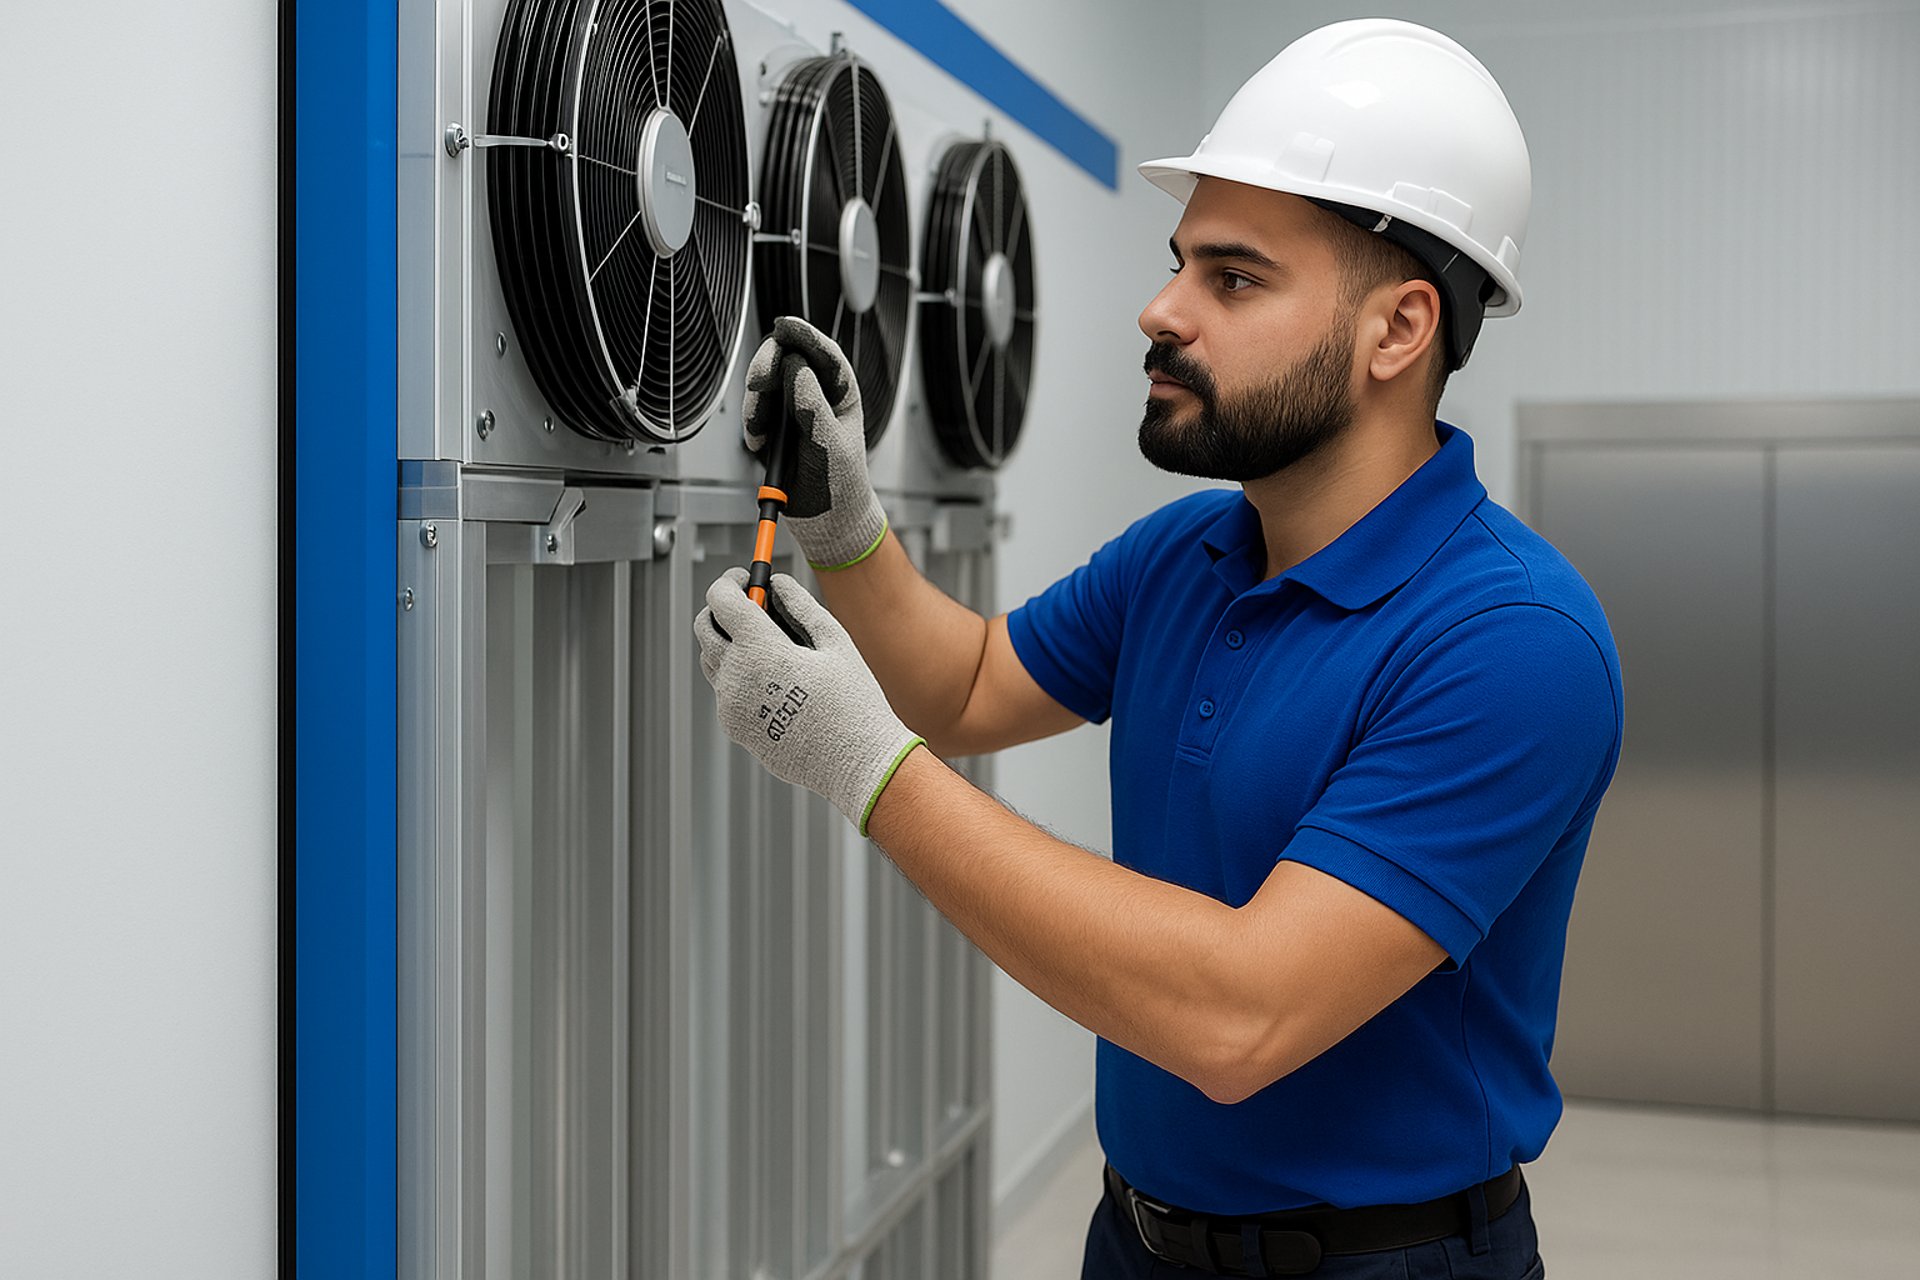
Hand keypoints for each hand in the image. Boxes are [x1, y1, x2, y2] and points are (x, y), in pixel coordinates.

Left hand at [694, 567, 923, 833]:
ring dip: (728, 641)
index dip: (731, 581)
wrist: (857, 762)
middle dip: (722, 607)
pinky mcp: (734, 727)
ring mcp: (731, 706)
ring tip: (767, 643)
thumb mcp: (834, 641)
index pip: (722, 599)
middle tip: (751, 604)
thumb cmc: (853, 701)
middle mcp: (736, 678)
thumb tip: (776, 583)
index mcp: (761, 651)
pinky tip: (774, 680)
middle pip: (704, 626)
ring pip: (711, 659)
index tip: (745, 578)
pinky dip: (739, 674)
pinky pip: (725, 690)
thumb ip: (800, 605)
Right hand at [742, 316, 888, 570]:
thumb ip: (813, 407)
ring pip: (766, 384)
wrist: (826, 522)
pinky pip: (755, 412)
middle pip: (787, 360)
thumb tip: (796, 368)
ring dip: (756, 399)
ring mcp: (792, 411)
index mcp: (841, 393)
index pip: (823, 354)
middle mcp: (815, 396)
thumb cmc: (840, 485)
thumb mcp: (830, 444)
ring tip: (758, 429)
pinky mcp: (773, 429)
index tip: (784, 326)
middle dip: (768, 366)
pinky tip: (758, 443)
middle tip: (757, 382)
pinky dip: (752, 422)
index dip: (804, 335)